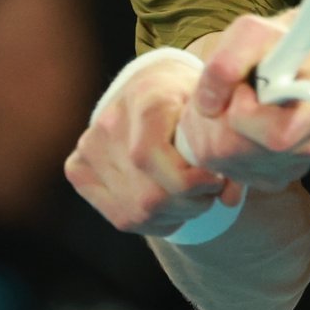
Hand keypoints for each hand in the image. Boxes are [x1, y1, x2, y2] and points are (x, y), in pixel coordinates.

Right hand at [65, 54, 232, 237]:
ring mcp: (88, 148)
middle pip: (146, 192)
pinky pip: (121, 217)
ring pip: (135, 211)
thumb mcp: (212, 110)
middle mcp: (108, 122)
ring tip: (193, 201)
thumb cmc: (189, 100)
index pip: (148, 155)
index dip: (187, 180)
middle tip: (209, 194)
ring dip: (174, 217)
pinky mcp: (78, 170)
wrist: (151, 86)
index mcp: (143, 98)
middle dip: (188, 204)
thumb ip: (225, 148)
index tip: (215, 180)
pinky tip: (171, 210)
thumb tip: (230, 198)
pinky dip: (153, 223)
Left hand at [178, 14, 309, 191]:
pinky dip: (212, 144)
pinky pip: (224, 170)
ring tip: (227, 101)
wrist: (280, 62)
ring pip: (227, 162)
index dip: (247, 114)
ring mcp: (292, 167)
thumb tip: (208, 106)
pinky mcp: (269, 178)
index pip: (278, 138)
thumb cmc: (271, 46)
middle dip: (220, 118)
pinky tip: (228, 122)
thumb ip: (227, 62)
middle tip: (231, 92)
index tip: (244, 87)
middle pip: (243, 152)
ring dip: (210, 128)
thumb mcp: (250, 33)